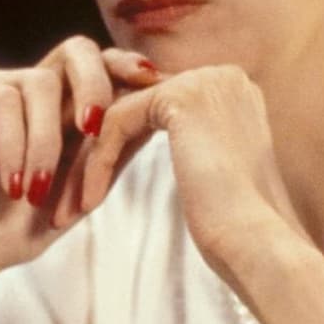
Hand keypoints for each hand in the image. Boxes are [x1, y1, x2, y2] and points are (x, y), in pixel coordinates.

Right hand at [0, 35, 160, 288]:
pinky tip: (12, 183)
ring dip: (45, 142)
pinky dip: (14, 143)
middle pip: (76, 51)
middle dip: (95, 83)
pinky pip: (1, 98)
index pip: (101, 68)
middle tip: (96, 126)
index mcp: (61, 108)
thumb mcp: (78, 193)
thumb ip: (110, 154)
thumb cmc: (12, 230)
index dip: (127, 69)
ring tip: (35, 191)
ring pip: (39, 83)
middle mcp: (29, 90)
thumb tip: (153, 118)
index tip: (151, 85)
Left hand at [79, 64, 302, 279]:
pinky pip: (115, 123)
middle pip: (133, 107)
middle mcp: (223, 76)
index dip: (117, 150)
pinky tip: (87, 203)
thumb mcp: (209, 174)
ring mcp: (205, 80)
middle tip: (67, 199)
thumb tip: (141, 137)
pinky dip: (96, 164)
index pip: (154, 109)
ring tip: (65, 211)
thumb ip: (188, 145)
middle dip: (95, 155)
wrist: (258, 247)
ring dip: (87, 164)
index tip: (89, 191)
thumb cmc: (236, 231)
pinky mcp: (181, 96)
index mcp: (232, 92)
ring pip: (118, 114)